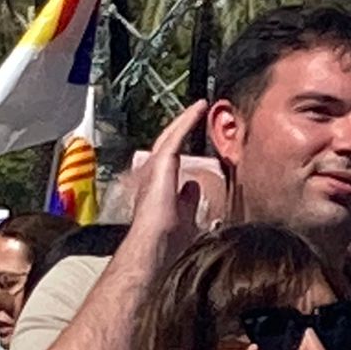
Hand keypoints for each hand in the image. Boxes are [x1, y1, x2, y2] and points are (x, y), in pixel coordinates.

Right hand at [124, 100, 208, 268]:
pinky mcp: (162, 162)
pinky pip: (178, 135)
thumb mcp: (184, 216)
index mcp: (157, 185)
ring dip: (186, 119)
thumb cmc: (168, 239)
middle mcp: (152, 171)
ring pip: (172, 135)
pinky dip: (188, 120)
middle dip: (182, 128)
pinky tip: (199, 108)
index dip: (180, 147)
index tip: (191, 136)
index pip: (170, 160)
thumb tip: (193, 187)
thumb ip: (189, 201)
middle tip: (195, 113)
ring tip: (199, 107)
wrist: (156, 242)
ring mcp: (154, 165)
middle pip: (169, 143)